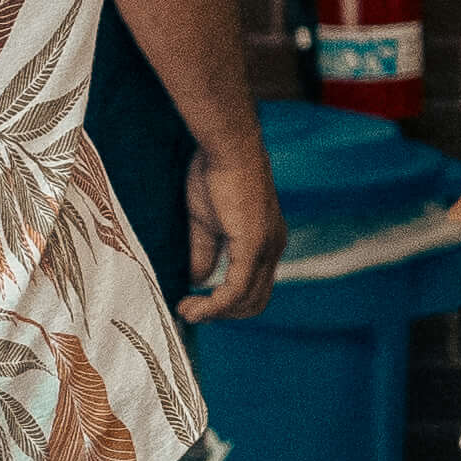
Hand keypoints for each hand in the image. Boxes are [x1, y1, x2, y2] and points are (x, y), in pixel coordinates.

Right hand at [178, 136, 284, 323]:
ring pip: (247, 301)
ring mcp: (268, 248)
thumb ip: (203, 254)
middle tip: (189, 311)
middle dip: (222, 315)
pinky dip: (214, 304)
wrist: (227, 146)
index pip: (254, 288)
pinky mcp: (254, 245)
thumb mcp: (205, 223)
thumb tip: (195, 281)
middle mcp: (274, 247)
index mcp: (267, 241)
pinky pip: (237, 289)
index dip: (225, 304)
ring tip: (186, 309)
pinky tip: (193, 304)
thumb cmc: (214, 174)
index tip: (193, 303)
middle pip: (255, 302)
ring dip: (215, 313)